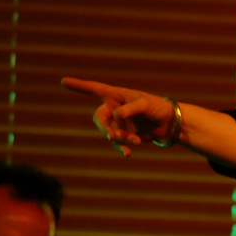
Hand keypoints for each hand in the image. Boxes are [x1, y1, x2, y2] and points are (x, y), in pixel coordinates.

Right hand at [61, 77, 176, 156]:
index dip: (79, 86)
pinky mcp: (126, 135)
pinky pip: (119, 143)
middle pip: (100, 118)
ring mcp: (120, 123)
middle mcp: (115, 108)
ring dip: (120, 139)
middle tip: (112, 136)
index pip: (95, 89)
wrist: (172, 123)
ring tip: (135, 141)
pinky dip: (122, 148)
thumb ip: (130, 109)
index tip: (64, 81)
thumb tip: (116, 114)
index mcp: (117, 95)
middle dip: (105, 128)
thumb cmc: (159, 107)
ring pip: (110, 133)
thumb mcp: (146, 104)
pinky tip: (127, 154)